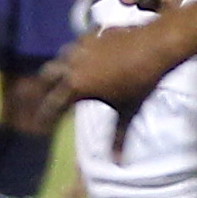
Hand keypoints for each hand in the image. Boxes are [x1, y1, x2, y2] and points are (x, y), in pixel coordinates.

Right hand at [22, 20, 186, 145]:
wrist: (155, 45)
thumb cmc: (141, 81)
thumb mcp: (128, 110)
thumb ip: (118, 136)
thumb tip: (117, 163)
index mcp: (76, 85)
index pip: (52, 105)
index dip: (44, 117)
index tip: (40, 127)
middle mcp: (72, 64)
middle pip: (47, 76)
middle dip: (44, 88)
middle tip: (46, 98)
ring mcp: (81, 45)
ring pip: (60, 57)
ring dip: (60, 68)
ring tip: (65, 77)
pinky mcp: (93, 33)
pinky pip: (77, 44)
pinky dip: (76, 53)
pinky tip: (86, 57)